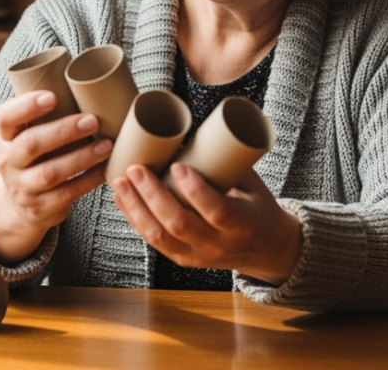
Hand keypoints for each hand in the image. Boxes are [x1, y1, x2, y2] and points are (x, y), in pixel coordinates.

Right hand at [0, 90, 111, 263]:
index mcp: (5, 137)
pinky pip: (66, 194)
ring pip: (50, 173)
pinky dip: (88, 181)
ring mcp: (22, 187)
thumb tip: (95, 85)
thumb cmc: (36, 157)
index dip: (26, 106)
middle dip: (63, 131)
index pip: (5, 118)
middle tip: (92, 120)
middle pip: (30, 145)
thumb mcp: (28, 135)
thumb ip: (47, 116)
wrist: (21, 204)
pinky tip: (104, 169)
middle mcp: (8, 162)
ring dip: (81, 157)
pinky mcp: (40, 208)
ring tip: (106, 145)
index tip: (52, 96)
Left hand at [110, 163, 301, 285]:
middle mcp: (219, 244)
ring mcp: (199, 256)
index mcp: (243, 224)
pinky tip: (122, 199)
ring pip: (160, 237)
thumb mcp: (253, 185)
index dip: (195, 190)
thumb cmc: (258, 206)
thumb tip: (197, 127)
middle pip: (180, 224)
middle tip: (136, 168)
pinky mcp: (183, 259)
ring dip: (136, 208)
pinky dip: (134, 219)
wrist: (267, 248)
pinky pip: (154, 242)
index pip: (217, 211)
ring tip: (120, 182)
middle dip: (152, 196)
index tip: (176, 165)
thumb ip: (226, 164)